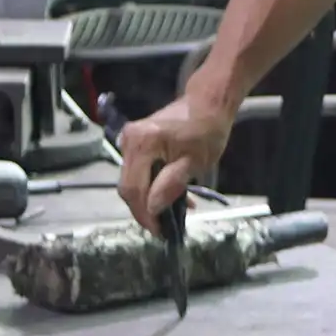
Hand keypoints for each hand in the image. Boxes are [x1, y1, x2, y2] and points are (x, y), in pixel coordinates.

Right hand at [117, 93, 234, 233]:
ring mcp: (129, 140)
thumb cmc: (206, 131)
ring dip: (148, 200)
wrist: (206, 103)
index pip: (135, 189)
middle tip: (164, 227)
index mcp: (142, 143)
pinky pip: (137, 171)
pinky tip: (168, 196)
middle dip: (144, 210)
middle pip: (128, 187)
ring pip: (131, 181)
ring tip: (170, 214)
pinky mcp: (134, 142)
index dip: (145, 214)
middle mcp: (128, 140)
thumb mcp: (195, 162)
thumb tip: (153, 208)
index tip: (160, 232)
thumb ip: (172, 185)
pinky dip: (149, 186)